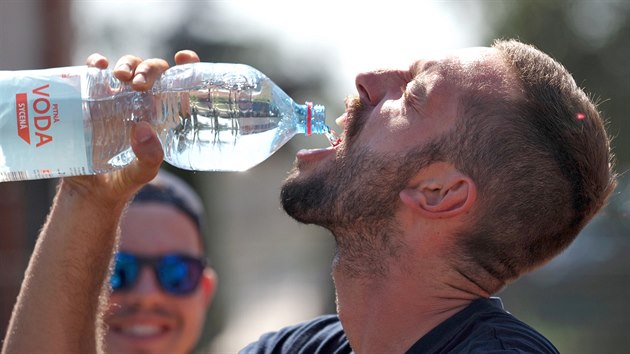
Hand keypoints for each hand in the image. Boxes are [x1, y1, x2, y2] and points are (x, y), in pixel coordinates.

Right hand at [60, 51, 200, 208]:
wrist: (89, 192)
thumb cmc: (123, 182)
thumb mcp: (141, 173)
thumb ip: (148, 158)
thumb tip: (143, 129)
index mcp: (162, 114)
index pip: (180, 84)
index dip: (187, 66)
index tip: (184, 58)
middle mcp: (141, 102)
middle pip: (152, 71)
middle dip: (150, 69)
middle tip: (140, 84)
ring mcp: (116, 98)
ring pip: (127, 67)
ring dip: (127, 64)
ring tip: (121, 77)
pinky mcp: (90, 99)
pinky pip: (94, 73)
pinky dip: (96, 63)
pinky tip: (97, 65)